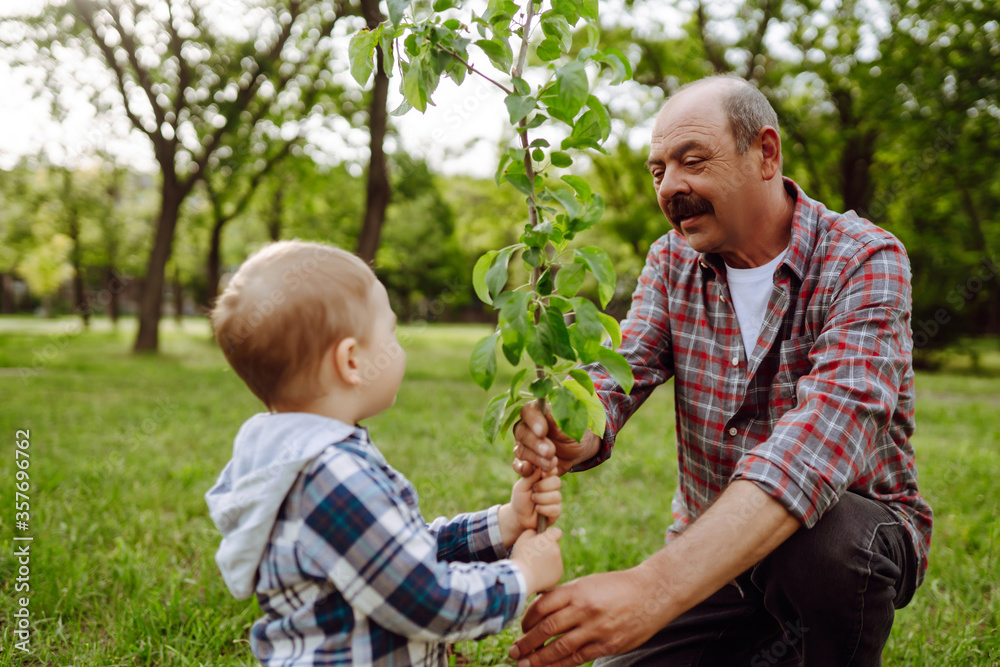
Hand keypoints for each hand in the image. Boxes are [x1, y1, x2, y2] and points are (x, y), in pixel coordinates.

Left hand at [499, 469, 562, 546]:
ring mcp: (555, 499)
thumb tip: (538, 467)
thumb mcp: (521, 486)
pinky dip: (543, 509)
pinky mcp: (556, 511)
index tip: (541, 474)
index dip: (549, 472)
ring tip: (533, 500)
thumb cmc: (520, 498)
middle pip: (556, 482)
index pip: (552, 470)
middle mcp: (552, 486)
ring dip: (541, 499)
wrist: (518, 517)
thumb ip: (530, 476)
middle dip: (542, 487)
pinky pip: (555, 509)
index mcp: (544, 477)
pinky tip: (537, 509)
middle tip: (533, 490)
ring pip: (556, 496)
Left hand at [508, 570, 668, 666]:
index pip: (542, 606)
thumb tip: (539, 612)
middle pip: (547, 628)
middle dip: (527, 643)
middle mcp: (585, 609)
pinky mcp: (608, 645)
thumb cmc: (616, 587)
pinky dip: (561, 665)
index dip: (526, 619)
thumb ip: (566, 597)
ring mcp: (596, 629)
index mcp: (577, 590)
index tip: (520, 628)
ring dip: (539, 659)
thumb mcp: (588, 583)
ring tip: (525, 664)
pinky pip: (578, 658)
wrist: (651, 594)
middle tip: (514, 652)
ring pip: (560, 648)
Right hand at [510, 527, 563, 594]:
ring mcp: (559, 564)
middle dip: (547, 549)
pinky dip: (548, 571)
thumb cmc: (521, 557)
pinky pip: (554, 570)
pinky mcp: (558, 575)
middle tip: (534, 556)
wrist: (522, 578)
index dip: (551, 534)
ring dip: (547, 560)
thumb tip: (538, 532)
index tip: (546, 539)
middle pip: (554, 547)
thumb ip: (533, 532)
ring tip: (535, 566)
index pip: (557, 532)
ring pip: (554, 559)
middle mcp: (556, 551)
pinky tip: (538, 573)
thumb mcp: (523, 539)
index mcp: (549, 540)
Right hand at [513, 401, 598, 476]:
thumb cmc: (574, 432)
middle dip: (536, 444)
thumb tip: (550, 417)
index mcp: (537, 411)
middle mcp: (526, 426)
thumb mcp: (572, 425)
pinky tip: (534, 471)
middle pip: (522, 433)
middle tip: (550, 452)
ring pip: (521, 450)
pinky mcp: (525, 460)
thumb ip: (560, 420)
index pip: (528, 411)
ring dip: (536, 459)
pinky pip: (518, 465)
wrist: (577, 450)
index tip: (542, 431)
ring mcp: (523, 444)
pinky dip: (524, 469)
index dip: (533, 421)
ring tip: (553, 463)